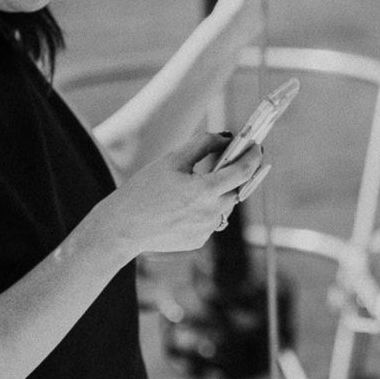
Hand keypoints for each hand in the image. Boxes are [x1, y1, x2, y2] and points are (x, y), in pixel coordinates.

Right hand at [100, 131, 264, 254]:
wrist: (122, 227)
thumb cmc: (144, 190)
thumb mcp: (172, 160)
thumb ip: (203, 144)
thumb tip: (228, 137)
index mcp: (205, 190)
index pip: (243, 171)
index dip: (253, 156)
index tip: (257, 146)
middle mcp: (211, 213)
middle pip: (237, 189)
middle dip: (236, 175)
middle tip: (229, 162)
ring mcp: (206, 230)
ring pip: (225, 206)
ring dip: (220, 193)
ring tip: (200, 183)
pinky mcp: (199, 241)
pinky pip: (211, 221)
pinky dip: (206, 209)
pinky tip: (185, 205)